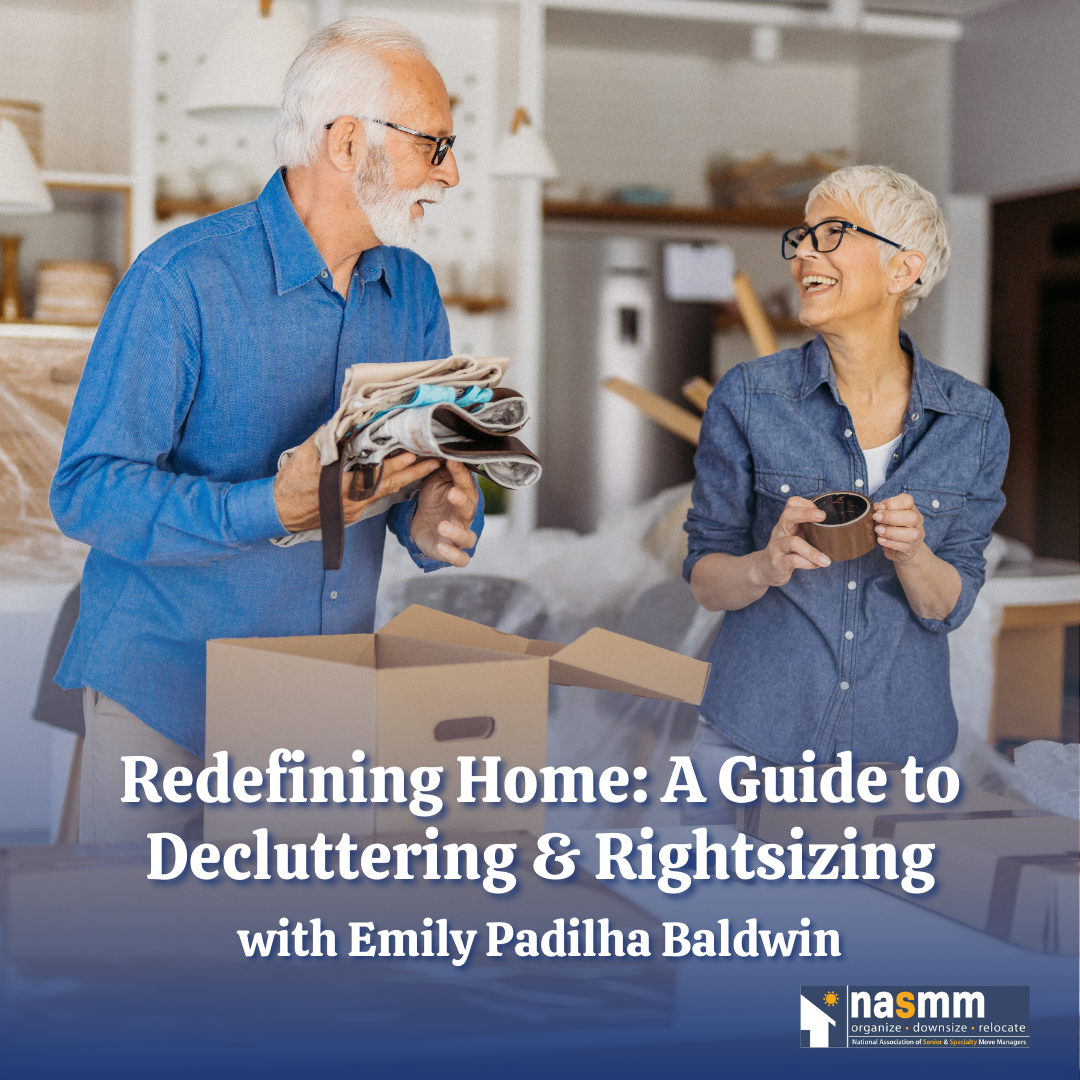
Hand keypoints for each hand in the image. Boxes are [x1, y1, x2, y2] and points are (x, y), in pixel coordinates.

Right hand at [274, 432, 439, 532]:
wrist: (280, 511)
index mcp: (342, 486)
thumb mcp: (304, 456)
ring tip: (429, 467)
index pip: (376, 474)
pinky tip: (405, 477)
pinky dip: (393, 486)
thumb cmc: (291, 483)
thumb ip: (326, 439)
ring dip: (408, 479)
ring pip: (386, 492)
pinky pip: (378, 497)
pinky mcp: (354, 513)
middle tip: (435, 460)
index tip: (414, 454)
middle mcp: (354, 500)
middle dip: (413, 471)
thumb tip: (344, 421)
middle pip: (389, 484)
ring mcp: (356, 509)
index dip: (397, 465)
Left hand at [410, 458, 478, 566]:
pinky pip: (461, 559)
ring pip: (468, 538)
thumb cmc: (434, 499)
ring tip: (442, 526)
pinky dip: (454, 555)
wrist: (422, 523)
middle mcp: (465, 516)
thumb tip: (446, 450)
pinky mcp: (451, 551)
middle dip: (461, 501)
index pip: (466, 484)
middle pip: (469, 509)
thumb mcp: (435, 482)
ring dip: (457, 532)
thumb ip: (443, 471)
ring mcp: (459, 535)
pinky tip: (442, 548)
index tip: (451, 462)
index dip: (460, 474)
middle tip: (452, 493)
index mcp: (464, 496)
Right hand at [751, 495, 831, 587]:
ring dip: (812, 551)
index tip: (821, 513)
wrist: (765, 569)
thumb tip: (841, 530)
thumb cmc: (787, 551)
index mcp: (786, 522)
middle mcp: (779, 531)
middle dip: (805, 513)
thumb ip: (812, 531)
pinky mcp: (777, 562)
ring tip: (826, 560)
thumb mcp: (796, 536)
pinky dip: (807, 563)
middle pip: (788, 515)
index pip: (791, 504)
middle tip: (823, 517)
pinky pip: (792, 560)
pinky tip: (816, 565)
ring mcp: (776, 547)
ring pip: (792, 542)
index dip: (806, 504)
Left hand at [873, 493, 924, 563]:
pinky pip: (904, 546)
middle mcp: (917, 521)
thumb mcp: (886, 516)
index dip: (892, 503)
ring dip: (891, 531)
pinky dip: (890, 543)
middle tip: (876, 518)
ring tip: (878, 530)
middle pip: (912, 517)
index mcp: (910, 509)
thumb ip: (882, 511)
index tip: (878, 507)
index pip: (907, 501)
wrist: (901, 548)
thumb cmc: (892, 527)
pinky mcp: (912, 548)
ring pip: (911, 533)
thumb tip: (877, 508)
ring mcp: (917, 535)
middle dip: (891, 517)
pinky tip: (880, 540)